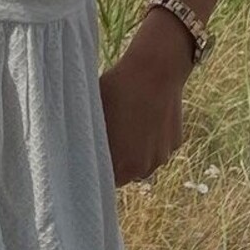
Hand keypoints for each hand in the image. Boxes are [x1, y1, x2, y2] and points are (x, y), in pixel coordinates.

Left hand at [98, 42, 188, 187]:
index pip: (105, 179)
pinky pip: (158, 147)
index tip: (89, 152)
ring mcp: (163, 156)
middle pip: (125, 173)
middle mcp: (145, 168)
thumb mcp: (94, 113)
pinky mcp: (175, 142)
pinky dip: (151, 138)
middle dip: (115, 160)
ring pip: (143, 160)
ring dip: (135, 150)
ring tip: (126, 123)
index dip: (96, 166)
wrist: (154, 69)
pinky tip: (144, 116)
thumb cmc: (116, 89)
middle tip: (107, 136)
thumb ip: (87, 138)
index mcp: (122, 166)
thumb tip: (74, 148)